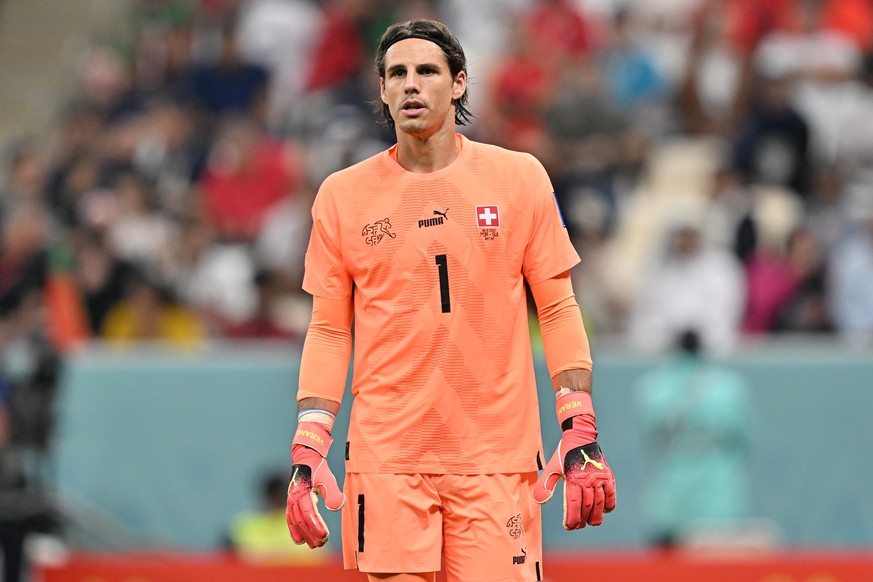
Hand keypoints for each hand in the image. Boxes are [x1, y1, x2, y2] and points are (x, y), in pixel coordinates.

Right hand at [286, 422, 344, 547]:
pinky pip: (290, 519)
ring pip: (296, 522)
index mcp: (302, 492)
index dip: (315, 526)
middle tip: (322, 543)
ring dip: (304, 534)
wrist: (306, 458)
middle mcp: (294, 498)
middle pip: (301, 520)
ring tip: (314, 545)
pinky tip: (299, 541)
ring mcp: (291, 501)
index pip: (308, 513)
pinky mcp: (291, 503)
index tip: (324, 536)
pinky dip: (294, 530)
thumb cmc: (318, 468)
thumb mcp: (327, 478)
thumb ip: (333, 492)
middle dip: (311, 533)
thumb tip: (337, 507)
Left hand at [534, 417, 615, 528]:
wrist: (580, 436)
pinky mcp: (608, 475)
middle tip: (578, 526)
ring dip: (595, 516)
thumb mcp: (552, 468)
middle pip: (587, 506)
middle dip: (582, 520)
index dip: (571, 518)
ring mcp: (599, 478)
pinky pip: (611, 494)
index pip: (573, 504)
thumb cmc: (564, 454)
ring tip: (590, 522)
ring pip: (600, 503)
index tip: (569, 526)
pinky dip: (609, 504)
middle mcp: (587, 480)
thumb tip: (539, 502)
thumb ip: (546, 485)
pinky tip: (604, 510)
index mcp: (573, 479)